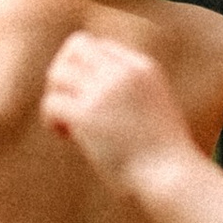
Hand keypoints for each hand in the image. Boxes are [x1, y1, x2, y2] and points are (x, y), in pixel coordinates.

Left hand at [41, 31, 197, 189]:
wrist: (171, 175)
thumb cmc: (163, 154)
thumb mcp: (154, 108)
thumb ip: (130, 92)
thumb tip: (92, 94)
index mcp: (143, 67)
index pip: (100, 46)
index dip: (87, 71)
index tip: (93, 100)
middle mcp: (123, 72)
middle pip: (76, 46)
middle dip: (65, 73)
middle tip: (71, 103)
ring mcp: (104, 91)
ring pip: (57, 72)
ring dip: (56, 96)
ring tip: (69, 124)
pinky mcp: (86, 114)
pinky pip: (51, 102)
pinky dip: (51, 120)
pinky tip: (66, 137)